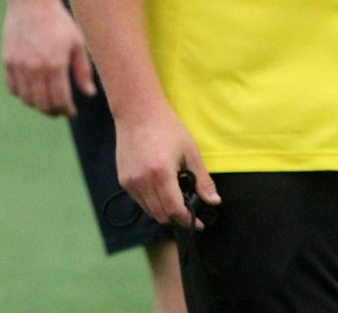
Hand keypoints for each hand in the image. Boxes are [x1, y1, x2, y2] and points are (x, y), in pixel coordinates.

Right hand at [2, 0, 97, 116]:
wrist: (31, 2)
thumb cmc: (59, 21)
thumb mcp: (77, 43)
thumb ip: (83, 71)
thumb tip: (89, 94)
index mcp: (55, 64)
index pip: (60, 100)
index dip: (67, 110)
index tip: (72, 111)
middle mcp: (35, 68)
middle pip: (42, 104)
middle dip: (53, 111)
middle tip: (60, 110)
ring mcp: (19, 65)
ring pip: (27, 99)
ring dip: (38, 105)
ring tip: (47, 101)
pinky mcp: (8, 61)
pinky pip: (13, 88)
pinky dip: (22, 94)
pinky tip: (32, 90)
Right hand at [115, 103, 218, 229]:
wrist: (138, 112)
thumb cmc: (167, 128)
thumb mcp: (191, 152)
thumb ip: (202, 180)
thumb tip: (214, 201)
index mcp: (161, 174)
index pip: (175, 210)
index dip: (188, 220)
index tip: (199, 224)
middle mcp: (142, 181)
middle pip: (161, 215)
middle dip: (177, 218)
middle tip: (189, 210)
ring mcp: (130, 182)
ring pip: (149, 211)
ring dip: (164, 211)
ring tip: (175, 197)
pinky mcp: (123, 180)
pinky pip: (140, 201)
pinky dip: (152, 202)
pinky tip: (160, 188)